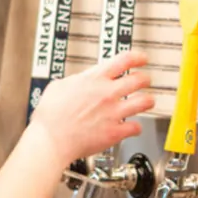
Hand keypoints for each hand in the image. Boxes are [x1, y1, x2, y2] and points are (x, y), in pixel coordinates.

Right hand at [30, 51, 154, 163]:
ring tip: (147, 101)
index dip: (138, 57)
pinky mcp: (115, 132)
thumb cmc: (50, 116)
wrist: (50, 140)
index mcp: (94, 79)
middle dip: (145, 78)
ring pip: (145, 101)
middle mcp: (107, 93)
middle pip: (140, 79)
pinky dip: (136, 127)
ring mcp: (113, 113)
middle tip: (145, 80)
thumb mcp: (58, 86)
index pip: (124, 60)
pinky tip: (133, 127)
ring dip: (148, 100)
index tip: (142, 59)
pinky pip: (136, 127)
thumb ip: (75, 81)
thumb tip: (79, 81)